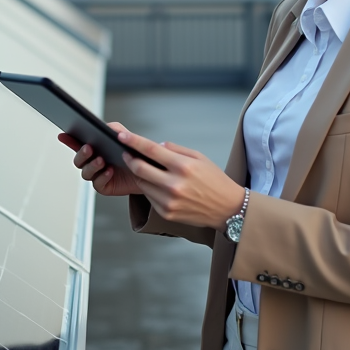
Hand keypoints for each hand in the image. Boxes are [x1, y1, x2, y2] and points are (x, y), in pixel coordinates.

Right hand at [57, 123, 144, 196]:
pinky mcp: (104, 186)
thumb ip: (115, 130)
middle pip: (78, 160)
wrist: (148, 173)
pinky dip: (102, 177)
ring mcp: (97, 175)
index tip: (63, 135)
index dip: (68, 140)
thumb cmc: (134, 155)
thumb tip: (105, 126)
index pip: (77, 144)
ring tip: (101, 160)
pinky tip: (109, 171)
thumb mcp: (126, 138)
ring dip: (92, 165)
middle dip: (81, 153)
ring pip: (86, 172)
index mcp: (95, 149)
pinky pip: (97, 183)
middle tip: (89, 148)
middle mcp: (93, 162)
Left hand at [117, 130, 246, 229]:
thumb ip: (176, 150)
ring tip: (148, 171)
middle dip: (130, 159)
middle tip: (128, 154)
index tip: (122, 136)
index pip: (151, 150)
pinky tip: (159, 185)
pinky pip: (149, 197)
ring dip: (140, 175)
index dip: (133, 141)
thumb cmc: (215, 180)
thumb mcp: (199, 157)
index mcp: (183, 166)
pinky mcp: (167, 213)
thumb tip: (156, 145)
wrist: (227, 208)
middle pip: (139, 168)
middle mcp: (174, 184)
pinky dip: (150, 189)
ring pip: (142, 183)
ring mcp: (169, 201)